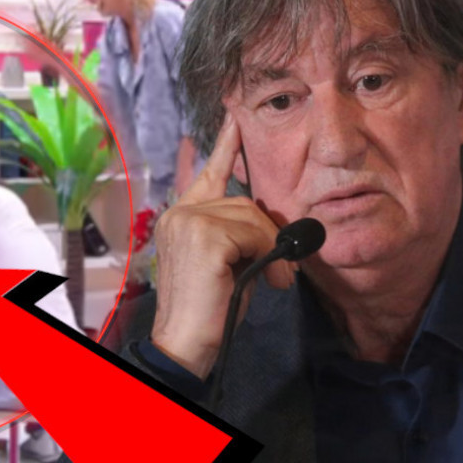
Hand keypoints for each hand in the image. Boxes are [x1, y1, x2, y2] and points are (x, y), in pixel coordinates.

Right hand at [150, 114, 293, 379]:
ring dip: (270, 250)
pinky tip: (267, 280)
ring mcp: (188, 222)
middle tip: (281, 269)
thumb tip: (270, 227)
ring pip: (251, 217)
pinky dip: (266, 257)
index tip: (236, 119)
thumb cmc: (209, 310)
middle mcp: (180, 214)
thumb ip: (239, 235)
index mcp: (182, 217)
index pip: (208, 173)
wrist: (186, 343)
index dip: (225, 147)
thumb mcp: (228, 263)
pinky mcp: (203, 236)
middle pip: (243, 201)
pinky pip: (252, 234)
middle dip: (268, 234)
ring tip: (275, 280)